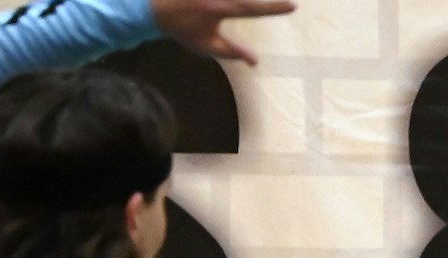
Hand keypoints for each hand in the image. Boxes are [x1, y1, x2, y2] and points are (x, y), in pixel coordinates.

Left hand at [152, 0, 296, 64]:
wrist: (153, 8)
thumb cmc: (182, 29)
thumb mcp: (207, 45)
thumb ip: (233, 52)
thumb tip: (256, 61)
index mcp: (221, 8)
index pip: (254, 8)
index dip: (274, 8)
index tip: (293, 6)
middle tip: (292, 2)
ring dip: (249, 0)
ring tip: (273, 1)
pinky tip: (242, 2)